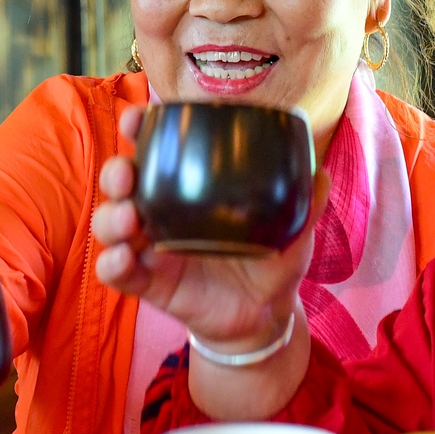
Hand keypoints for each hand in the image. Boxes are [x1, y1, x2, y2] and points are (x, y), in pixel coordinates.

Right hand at [88, 103, 319, 352]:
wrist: (265, 316)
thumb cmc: (271, 262)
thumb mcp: (292, 230)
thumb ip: (306, 203)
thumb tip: (323, 172)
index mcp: (189, 189)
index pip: (154, 150)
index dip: (138, 129)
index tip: (137, 117)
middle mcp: (163, 213)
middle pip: (122, 183)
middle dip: (115, 172)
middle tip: (127, 173)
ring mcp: (152, 249)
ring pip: (111, 224)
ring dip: (112, 217)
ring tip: (131, 218)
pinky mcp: (150, 284)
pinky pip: (117, 272)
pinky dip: (113, 264)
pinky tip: (123, 259)